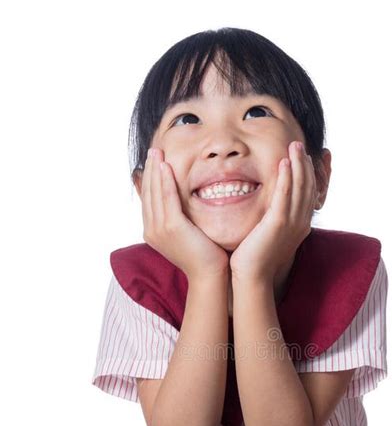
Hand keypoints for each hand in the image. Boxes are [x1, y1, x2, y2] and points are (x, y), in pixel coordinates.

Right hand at [141, 148, 229, 280]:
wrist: (209, 275)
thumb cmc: (204, 256)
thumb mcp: (186, 235)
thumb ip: (179, 219)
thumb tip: (181, 204)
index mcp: (152, 232)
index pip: (148, 199)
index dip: (149, 178)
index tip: (154, 161)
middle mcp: (151, 230)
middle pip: (148, 193)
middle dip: (150, 170)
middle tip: (154, 150)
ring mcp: (160, 229)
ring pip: (155, 193)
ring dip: (155, 170)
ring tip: (157, 153)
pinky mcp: (172, 227)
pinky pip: (167, 198)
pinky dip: (165, 181)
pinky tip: (165, 166)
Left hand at [229, 141, 319, 281]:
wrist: (252, 276)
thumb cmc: (255, 258)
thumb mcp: (269, 235)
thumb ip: (273, 219)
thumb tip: (269, 210)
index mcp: (300, 225)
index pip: (309, 193)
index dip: (308, 173)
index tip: (305, 156)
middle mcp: (301, 223)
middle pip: (308, 187)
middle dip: (305, 164)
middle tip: (300, 144)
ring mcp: (292, 223)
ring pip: (299, 187)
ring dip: (298, 164)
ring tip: (294, 145)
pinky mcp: (279, 223)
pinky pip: (285, 195)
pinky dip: (287, 178)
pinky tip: (284, 163)